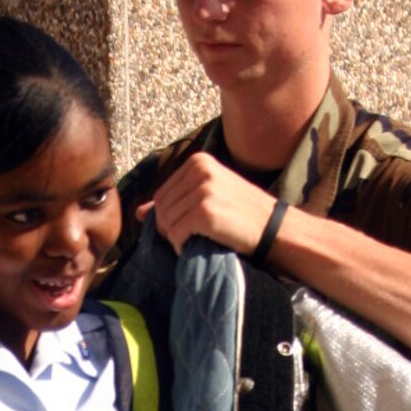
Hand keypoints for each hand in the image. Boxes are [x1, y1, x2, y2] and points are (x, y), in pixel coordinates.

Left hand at [137, 153, 277, 258]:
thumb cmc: (240, 214)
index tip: (187, 227)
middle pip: (161, 208)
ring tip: (195, 241)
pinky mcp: (205, 211)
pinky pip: (176, 234)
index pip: (162, 194)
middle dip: (169, 228)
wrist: (272, 228)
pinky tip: (196, 247)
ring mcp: (203, 190)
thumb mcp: (208, 196)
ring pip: (167, 222)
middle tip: (188, 239)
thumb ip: (175, 200)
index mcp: (198, 162)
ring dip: (176, 239)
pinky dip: (181, 247)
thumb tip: (138, 212)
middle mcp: (200, 171)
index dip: (167, 217)